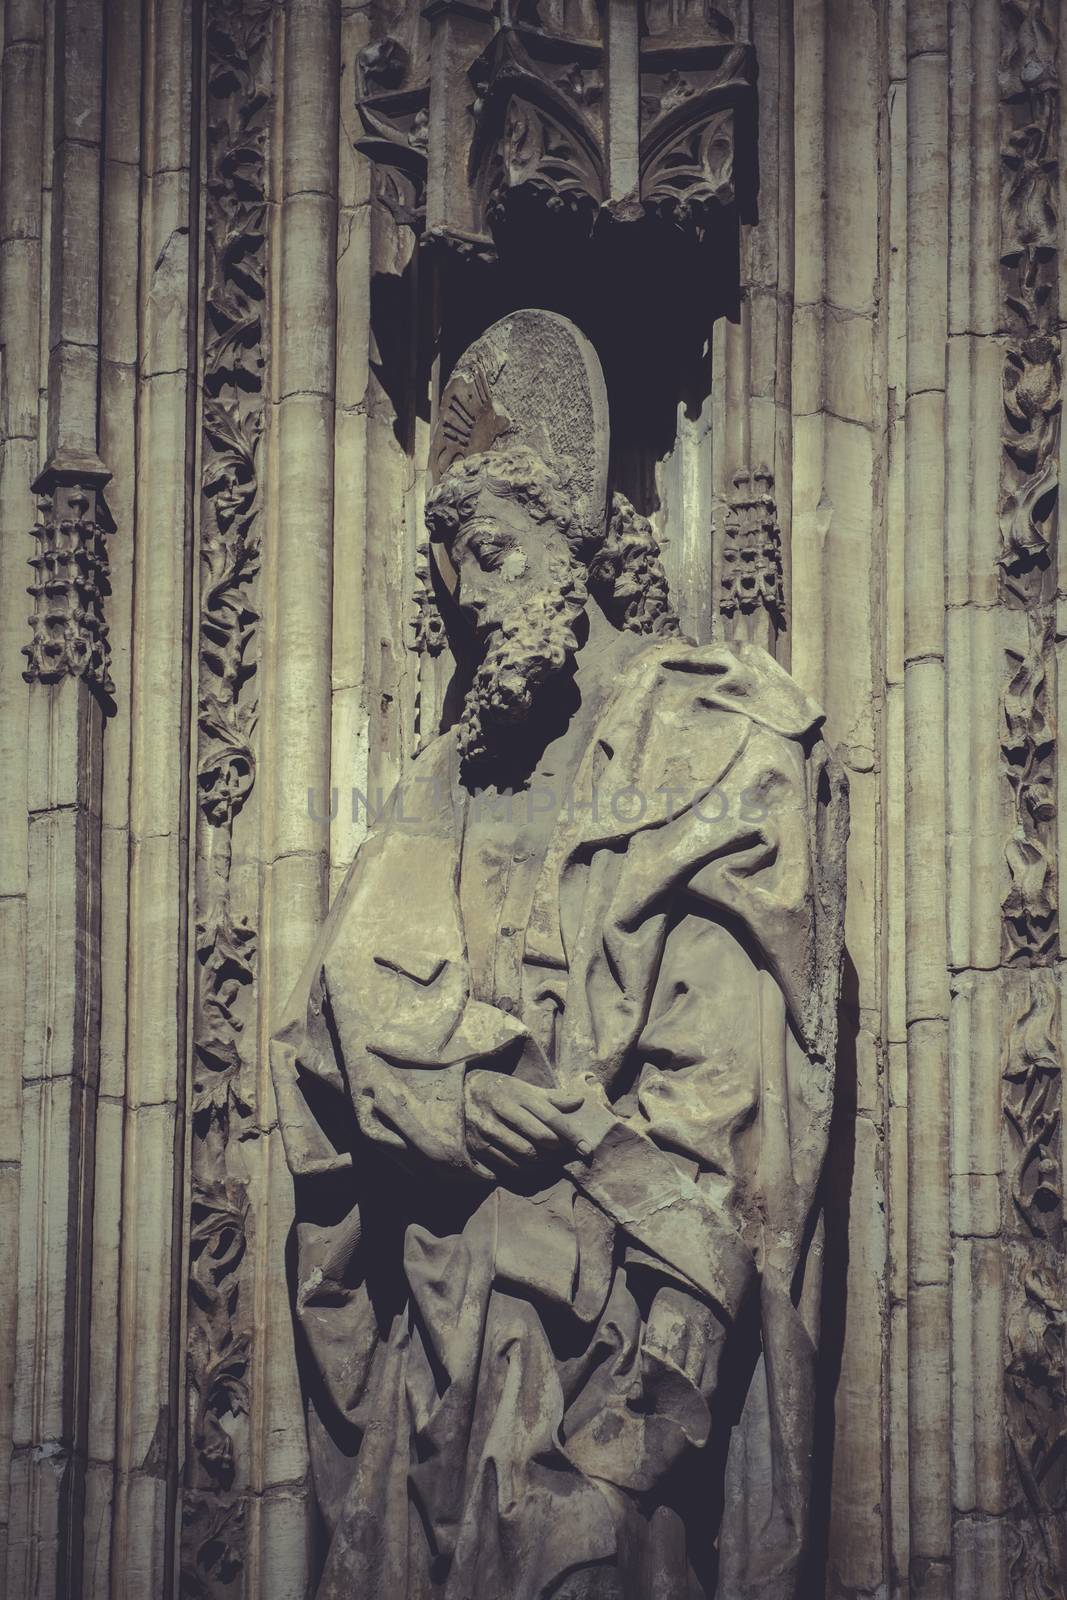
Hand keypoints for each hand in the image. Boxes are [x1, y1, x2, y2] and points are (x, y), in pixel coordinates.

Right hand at [464, 1072, 588, 1176]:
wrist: (459, 1093)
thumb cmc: (498, 1089)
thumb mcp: (523, 1087)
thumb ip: (551, 1097)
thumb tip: (580, 1101)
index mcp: (516, 1093)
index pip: (550, 1116)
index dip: (571, 1134)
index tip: (586, 1148)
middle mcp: (502, 1110)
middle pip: (540, 1138)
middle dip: (559, 1149)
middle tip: (568, 1154)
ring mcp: (489, 1130)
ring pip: (526, 1154)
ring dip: (545, 1162)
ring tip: (553, 1160)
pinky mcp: (479, 1146)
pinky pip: (509, 1165)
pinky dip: (526, 1169)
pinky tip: (534, 1165)